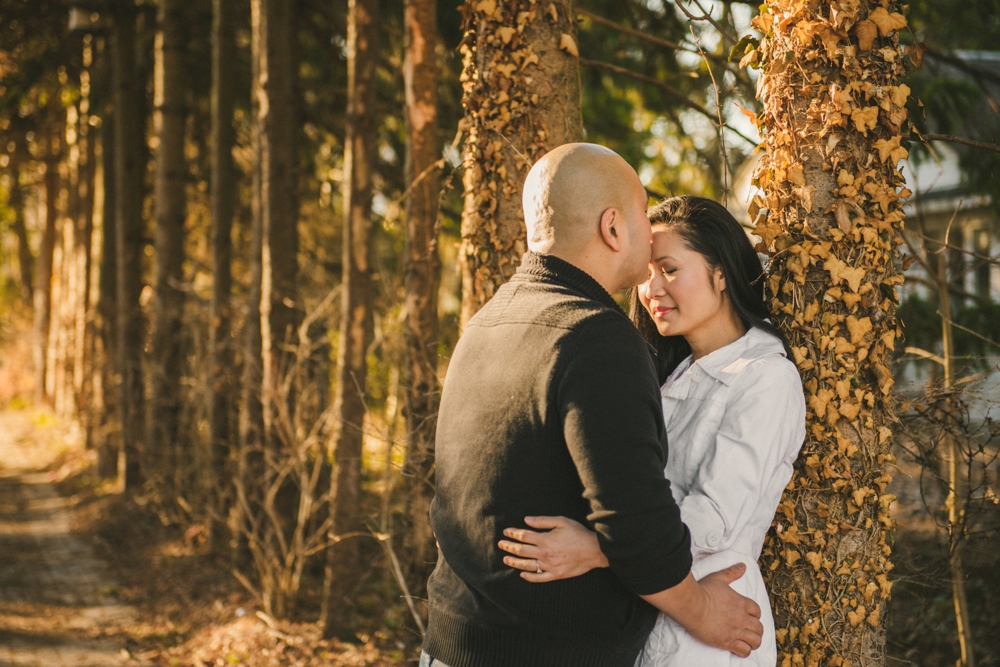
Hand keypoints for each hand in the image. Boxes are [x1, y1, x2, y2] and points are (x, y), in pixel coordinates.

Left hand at [498, 516, 609, 581]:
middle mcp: (544, 554)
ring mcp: (549, 566)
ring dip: (514, 562)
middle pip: (521, 550)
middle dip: (509, 547)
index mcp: (545, 540)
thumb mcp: (561, 521)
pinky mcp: (556, 575)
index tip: (506, 532)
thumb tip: (526, 520)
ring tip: (505, 559)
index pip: (523, 536)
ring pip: (527, 565)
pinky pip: (539, 578)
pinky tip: (522, 574)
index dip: (513, 533)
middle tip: (501, 544)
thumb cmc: (579, 533)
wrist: (595, 550)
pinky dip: (529, 577)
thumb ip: (543, 521)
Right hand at [642, 564, 762, 657]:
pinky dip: (744, 651)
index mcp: (741, 603)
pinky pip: (743, 650)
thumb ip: (732, 572)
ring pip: (755, 641)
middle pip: (759, 628)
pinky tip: (739, 649)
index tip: (750, 616)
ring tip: (748, 642)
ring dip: (753, 642)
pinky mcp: (727, 642)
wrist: (692, 605)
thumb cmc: (703, 591)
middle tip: (750, 630)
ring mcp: (735, 631)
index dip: (755, 615)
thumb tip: (742, 566)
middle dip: (756, 630)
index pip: (757, 611)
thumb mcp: (718, 578)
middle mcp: (741, 618)